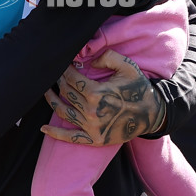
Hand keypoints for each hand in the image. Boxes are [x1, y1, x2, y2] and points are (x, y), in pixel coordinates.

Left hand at [42, 50, 165, 145]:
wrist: (152, 115)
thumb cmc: (139, 88)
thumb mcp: (127, 66)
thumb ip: (107, 57)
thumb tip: (88, 60)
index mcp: (97, 92)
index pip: (72, 78)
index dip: (65, 70)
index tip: (63, 64)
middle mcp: (91, 111)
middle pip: (66, 93)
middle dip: (59, 81)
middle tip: (55, 74)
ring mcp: (91, 127)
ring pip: (63, 112)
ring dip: (51, 101)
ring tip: (46, 92)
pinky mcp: (94, 139)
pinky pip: (70, 138)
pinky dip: (55, 134)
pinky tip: (43, 129)